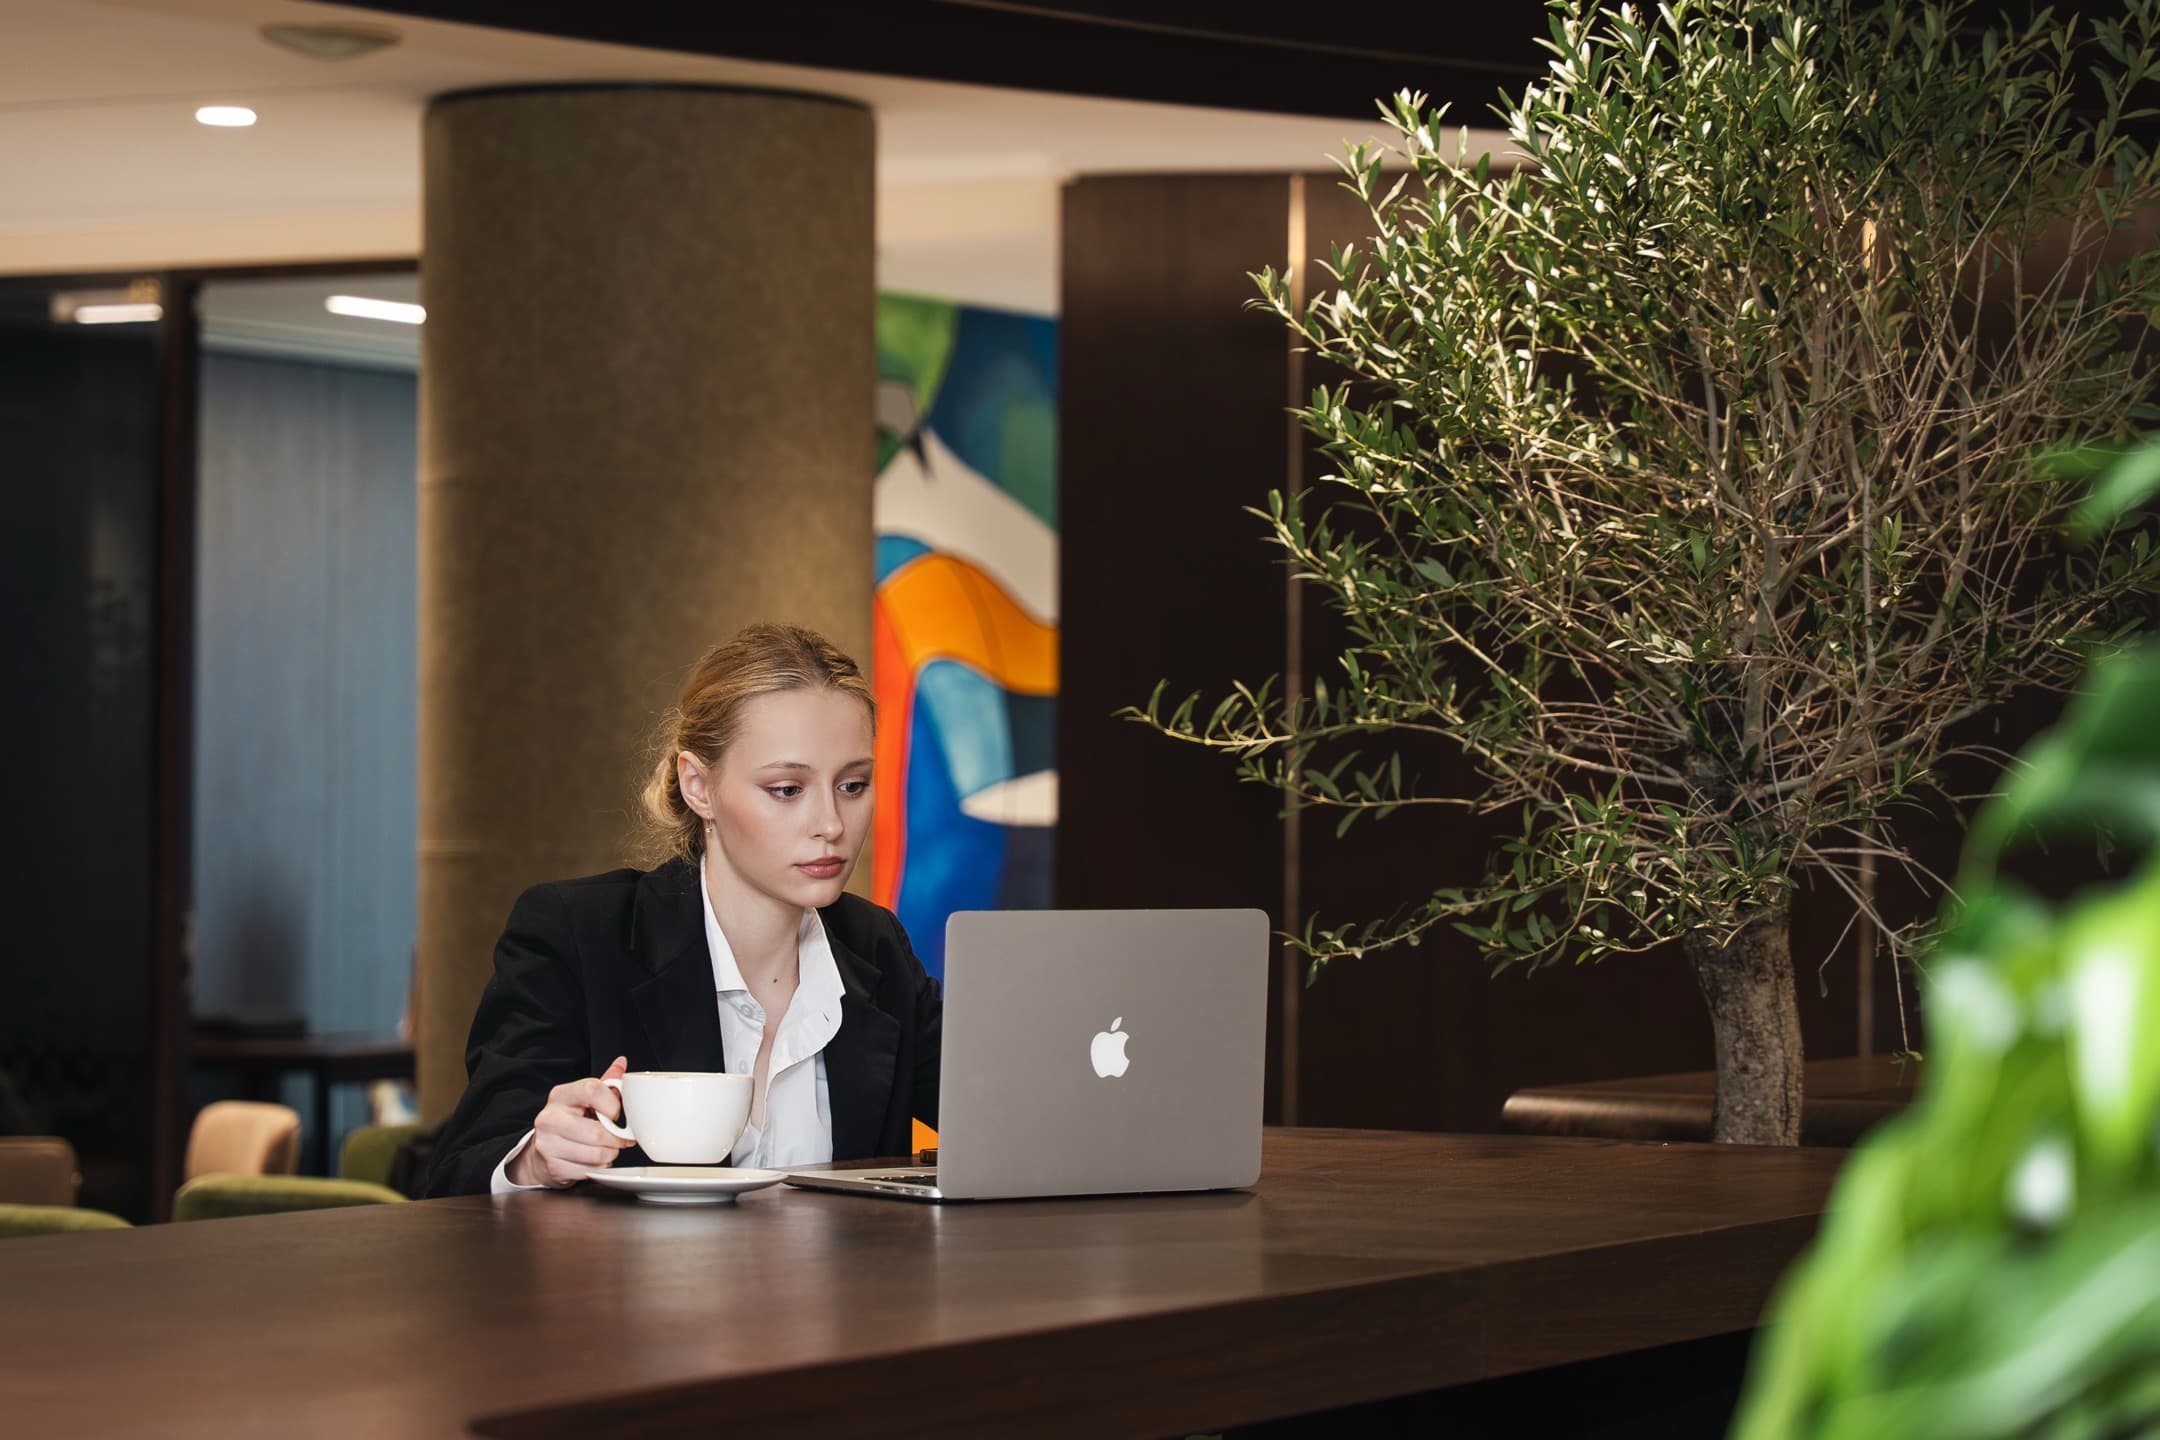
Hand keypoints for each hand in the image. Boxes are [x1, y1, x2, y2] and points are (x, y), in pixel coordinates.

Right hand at [509, 1056, 631, 1187]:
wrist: (542, 1151)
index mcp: (560, 1095)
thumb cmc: (570, 1121)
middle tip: (619, 1138)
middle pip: (597, 1132)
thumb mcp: (585, 1099)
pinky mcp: (553, 1167)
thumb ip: (605, 1083)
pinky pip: (590, 1170)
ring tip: (606, 1148)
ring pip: (597, 1154)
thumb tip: (621, 1063)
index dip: (613, 1104)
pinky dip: (599, 1167)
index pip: (592, 1090)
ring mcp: (548, 1144)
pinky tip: (593, 1160)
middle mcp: (550, 1118)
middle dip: (616, 1138)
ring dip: (610, 1154)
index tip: (617, 1113)